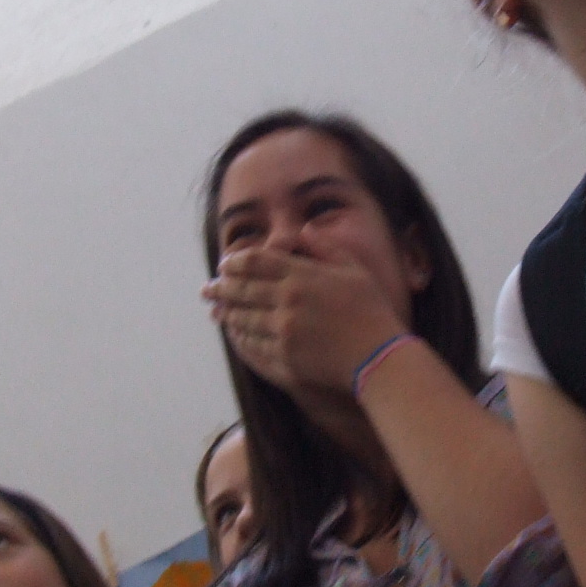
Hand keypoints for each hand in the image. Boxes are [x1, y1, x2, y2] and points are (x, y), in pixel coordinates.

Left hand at [204, 247, 406, 397]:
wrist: (379, 356)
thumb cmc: (371, 311)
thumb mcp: (353, 269)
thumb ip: (324, 247)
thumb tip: (301, 230)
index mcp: (302, 275)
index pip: (257, 262)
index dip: (235, 262)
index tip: (224, 264)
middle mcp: (288, 300)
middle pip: (243, 290)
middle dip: (220, 288)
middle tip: (206, 289)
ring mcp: (284, 329)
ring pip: (243, 318)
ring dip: (227, 313)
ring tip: (216, 311)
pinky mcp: (285, 356)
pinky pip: (254, 344)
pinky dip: (241, 337)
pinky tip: (236, 335)